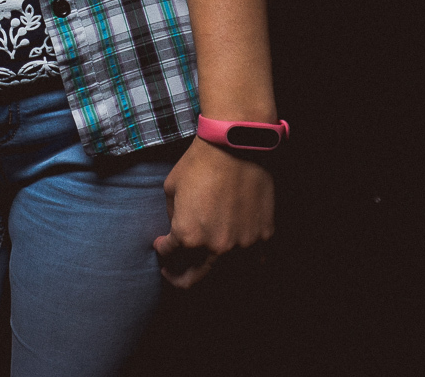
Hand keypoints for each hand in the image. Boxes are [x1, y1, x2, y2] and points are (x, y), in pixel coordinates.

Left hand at [152, 137, 274, 287]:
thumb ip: (172, 216)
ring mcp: (243, 245)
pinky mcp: (263, 236)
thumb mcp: (171, 189)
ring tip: (203, 264)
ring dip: (210, 270)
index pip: (169, 254)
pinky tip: (234, 255)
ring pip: (224, 274)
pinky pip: (254, 261)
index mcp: (188, 236)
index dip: (161, 249)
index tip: (161, 244)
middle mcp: (216, 247)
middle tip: (172, 272)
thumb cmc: (199, 163)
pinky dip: (242, 263)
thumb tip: (175, 229)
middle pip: (194, 278)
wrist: (236, 146)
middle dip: (178, 277)